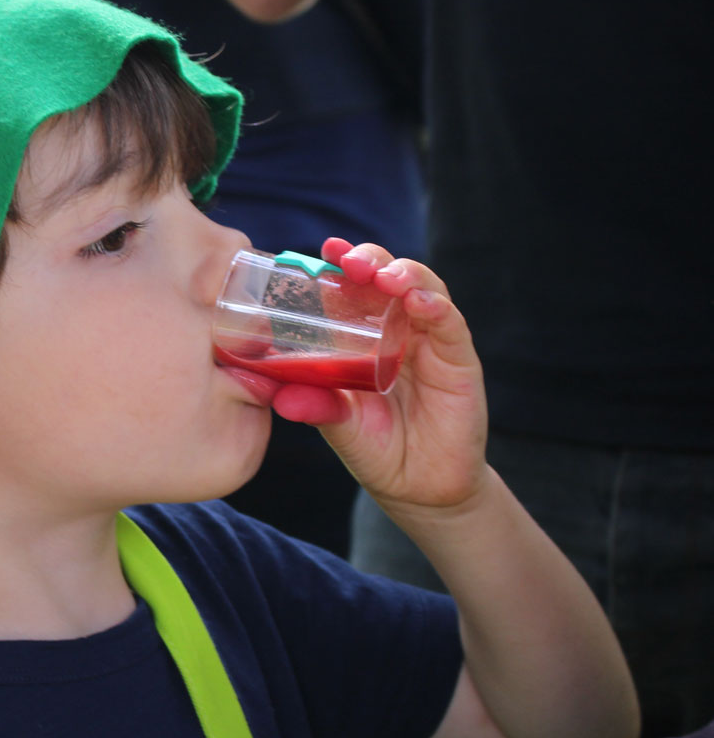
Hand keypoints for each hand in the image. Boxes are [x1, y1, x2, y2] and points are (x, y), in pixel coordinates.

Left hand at [269, 238, 488, 510]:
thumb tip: (279, 397)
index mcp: (361, 335)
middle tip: (350, 260)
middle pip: (386, 275)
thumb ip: (317, 407)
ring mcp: (429, 339)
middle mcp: (395, 328)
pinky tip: (420, 302)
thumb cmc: (375, 448)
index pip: (352, 287)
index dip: (340, 263)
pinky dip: (436, 306)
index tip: (323, 249)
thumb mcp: (339, 426)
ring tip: (384, 276)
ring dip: (403, 274)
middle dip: (370, 259)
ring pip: (422, 287)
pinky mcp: (458, 357)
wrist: (421, 488)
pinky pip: (449, 322)